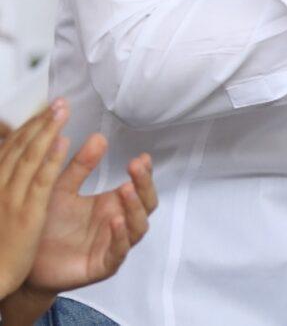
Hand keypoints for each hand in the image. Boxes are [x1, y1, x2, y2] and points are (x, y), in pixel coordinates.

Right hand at [0, 102, 68, 297]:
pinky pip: (41, 181)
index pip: (11, 147)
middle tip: (59, 101)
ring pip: (30, 157)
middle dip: (40, 121)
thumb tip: (16, 161)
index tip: (46, 109)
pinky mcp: (27, 213)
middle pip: (20, 147)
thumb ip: (5, 180)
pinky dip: (51, 159)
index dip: (29, 126)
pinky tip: (63, 141)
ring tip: (62, 110)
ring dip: (47, 130)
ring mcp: (12, 199)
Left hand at [25, 134, 157, 293]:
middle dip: (145, 184)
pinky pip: (119, 252)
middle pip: (147, 203)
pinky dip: (121, 236)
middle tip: (136, 166)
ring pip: (138, 227)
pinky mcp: (102, 265)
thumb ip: (80, 166)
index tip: (143, 157)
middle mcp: (118, 221)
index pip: (139, 185)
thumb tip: (98, 136)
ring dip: (136, 207)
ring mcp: (112, 244)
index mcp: (112, 203)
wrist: (24, 259)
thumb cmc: (46, 224)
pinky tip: (115, 221)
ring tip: (126, 189)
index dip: (145, 172)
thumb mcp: (62, 189)